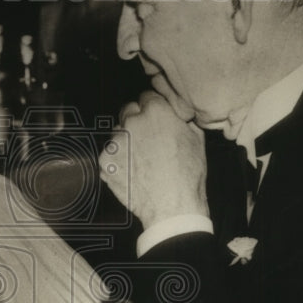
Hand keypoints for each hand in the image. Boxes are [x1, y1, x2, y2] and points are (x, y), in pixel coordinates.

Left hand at [99, 91, 208, 229]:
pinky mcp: (105, 161)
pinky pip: (110, 154)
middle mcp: (132, 122)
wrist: (171, 206)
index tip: (156, 118)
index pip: (147, 96)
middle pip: (129, 111)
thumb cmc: (187, 174)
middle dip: (137, 120)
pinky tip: (132, 171)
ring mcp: (116, 142)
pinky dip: (118, 160)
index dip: (153, 108)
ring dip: (126, 140)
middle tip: (148, 139)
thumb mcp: (196, 138)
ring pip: (118, 133)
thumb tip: (176, 111)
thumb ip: (181, 117)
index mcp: (156, 111)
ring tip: (141, 159)